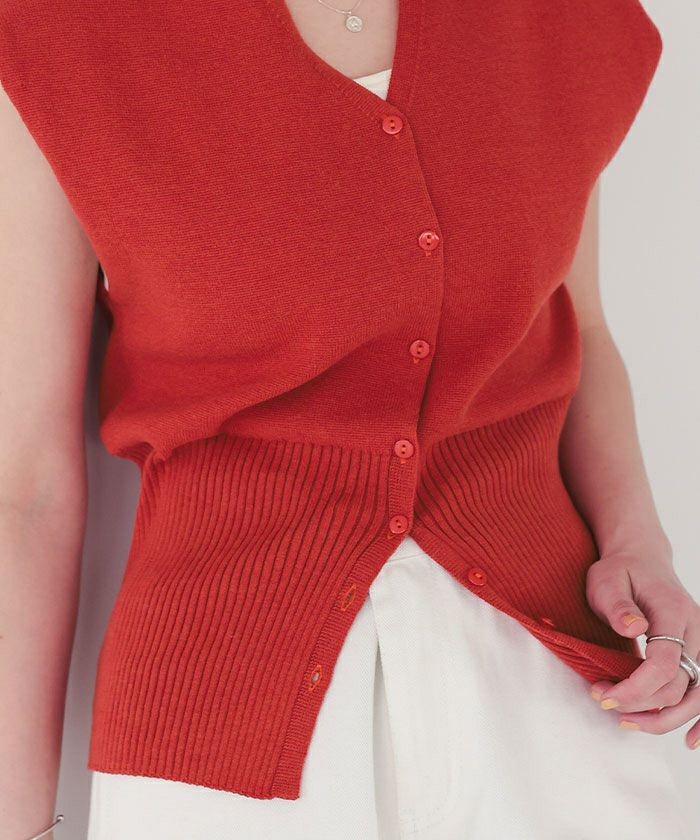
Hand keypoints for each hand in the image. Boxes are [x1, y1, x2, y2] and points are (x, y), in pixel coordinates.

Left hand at [585, 547, 699, 748]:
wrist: (640, 558)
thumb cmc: (620, 570)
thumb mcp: (607, 580)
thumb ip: (618, 605)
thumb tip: (634, 628)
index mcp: (672, 611)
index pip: (664, 663)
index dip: (637, 688)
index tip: (604, 695)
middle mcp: (694, 630)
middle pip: (681, 685)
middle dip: (641, 703)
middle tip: (604, 701)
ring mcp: (699, 642)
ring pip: (697, 695)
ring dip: (665, 717)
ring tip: (627, 722)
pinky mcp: (695, 653)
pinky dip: (699, 718)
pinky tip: (690, 740)